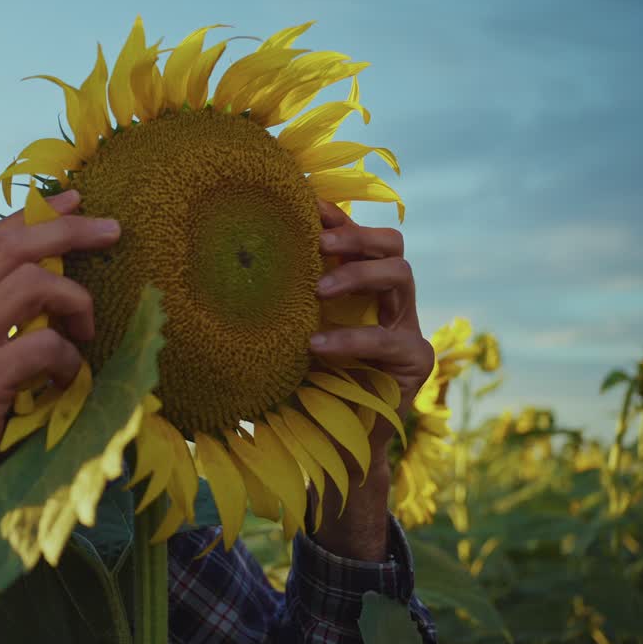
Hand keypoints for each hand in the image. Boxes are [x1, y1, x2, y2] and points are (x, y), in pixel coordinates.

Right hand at [0, 190, 119, 558]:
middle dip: (69, 230)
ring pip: (32, 285)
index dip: (38, 215)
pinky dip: (69, 362)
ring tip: (86, 333)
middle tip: (113, 231)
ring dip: (75, 302)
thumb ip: (2, 329)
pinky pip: (42, 347)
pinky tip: (67, 386)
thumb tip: (58, 301)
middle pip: (15, 247)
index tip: (78, 201)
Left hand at [308, 200, 433, 558]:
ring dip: (356, 275)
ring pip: (402, 274)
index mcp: (361, 287)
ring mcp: (409, 327)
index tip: (305, 198)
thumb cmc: (304, 384)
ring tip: (316, 289)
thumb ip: (280, 300)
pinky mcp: (415, 361)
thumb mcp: (289, 333)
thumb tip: (227, 259)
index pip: (359, 236)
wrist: (332, 445)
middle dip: (355, 235)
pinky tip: (316, 347)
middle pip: (392, 243)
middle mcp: (390, 301)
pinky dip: (351, 338)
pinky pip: (390, 338)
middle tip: (317, 242)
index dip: (339, 215)